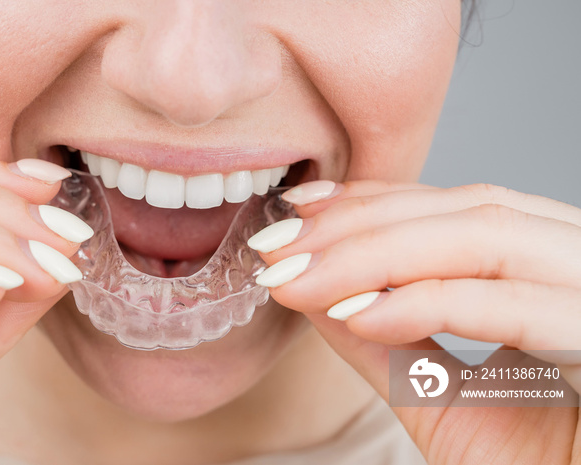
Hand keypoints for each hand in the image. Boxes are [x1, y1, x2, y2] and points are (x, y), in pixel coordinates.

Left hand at [251, 180, 580, 464]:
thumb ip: (382, 340)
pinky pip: (521, 307)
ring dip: (375, 254)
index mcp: (549, 272)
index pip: (455, 210)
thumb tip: (313, 289)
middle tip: (278, 246)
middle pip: (467, 212)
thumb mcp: (437, 398)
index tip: (296, 212)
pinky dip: (430, 302)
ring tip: (298, 278)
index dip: (372, 202)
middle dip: (359, 224)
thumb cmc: (536, 464)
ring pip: (487, 239)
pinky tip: (357, 315)